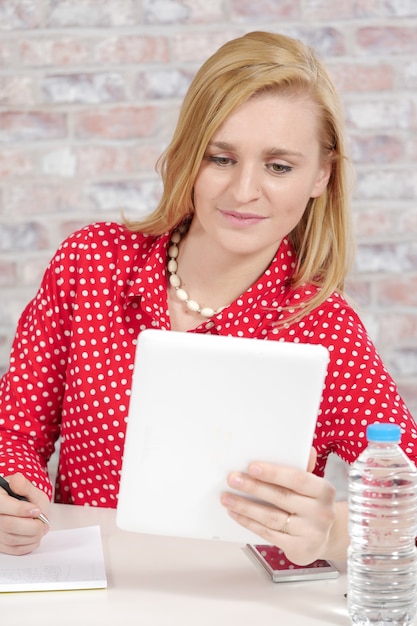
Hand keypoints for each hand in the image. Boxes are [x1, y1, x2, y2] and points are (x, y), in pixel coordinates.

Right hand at [0, 472, 49, 554]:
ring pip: (12, 539)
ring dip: (32, 536)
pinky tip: (35, 537)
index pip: (3, 505)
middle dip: (31, 526)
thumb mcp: (30, 490)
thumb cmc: (26, 500)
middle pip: (8, 525)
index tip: (37, 510)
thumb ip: (25, 486)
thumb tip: (17, 479)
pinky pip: (14, 549)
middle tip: (43, 522)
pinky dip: (29, 545)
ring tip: (41, 528)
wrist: (26, 512)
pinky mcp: (0, 545)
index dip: (21, 509)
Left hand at [220, 448, 336, 564]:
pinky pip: (267, 533)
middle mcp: (321, 513)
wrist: (323, 538)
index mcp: (324, 491)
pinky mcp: (298, 549)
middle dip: (253, 487)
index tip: (252, 467)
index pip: (298, 479)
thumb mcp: (312, 486)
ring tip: (227, 498)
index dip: (274, 473)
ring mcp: (310, 533)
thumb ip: (304, 467)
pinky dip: (249, 522)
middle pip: (281, 497)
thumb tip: (307, 449)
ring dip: (245, 506)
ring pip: (271, 517)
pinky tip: (236, 514)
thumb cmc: (311, 505)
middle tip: (232, 479)